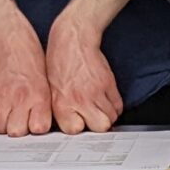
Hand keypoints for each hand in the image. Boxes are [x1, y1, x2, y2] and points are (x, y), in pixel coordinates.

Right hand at [0, 30, 54, 135]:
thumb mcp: (48, 87)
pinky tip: (1, 110)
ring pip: (0, 127)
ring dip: (5, 125)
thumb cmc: (34, 65)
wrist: (15, 45)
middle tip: (20, 122)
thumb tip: (41, 129)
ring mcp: (3, 95)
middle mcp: (21, 97)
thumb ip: (44, 109)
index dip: (36, 130)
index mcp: (39, 97)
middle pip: (16, 132)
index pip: (38, 129)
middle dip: (18, 130)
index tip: (35, 125)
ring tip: (10, 116)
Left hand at [45, 16, 124, 133]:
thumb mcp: (51, 89)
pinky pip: (118, 104)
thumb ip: (60, 108)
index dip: (78, 128)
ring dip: (107, 115)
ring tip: (99, 109)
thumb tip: (70, 123)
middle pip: (100, 127)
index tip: (79, 124)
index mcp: (61, 102)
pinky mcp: (108, 83)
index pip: (75, 130)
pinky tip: (106, 101)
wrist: (73, 39)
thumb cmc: (59, 61)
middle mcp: (80, 99)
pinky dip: (114, 106)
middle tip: (93, 119)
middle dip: (98, 125)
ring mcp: (96, 91)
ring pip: (112, 117)